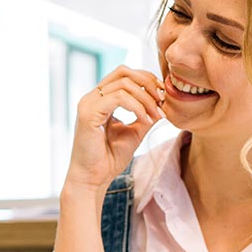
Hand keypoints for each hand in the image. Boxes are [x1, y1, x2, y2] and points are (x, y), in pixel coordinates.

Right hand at [66, 66, 164, 191]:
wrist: (93, 179)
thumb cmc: (109, 159)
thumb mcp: (134, 132)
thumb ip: (146, 115)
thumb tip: (164, 101)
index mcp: (100, 100)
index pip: (124, 74)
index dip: (146, 79)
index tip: (163, 97)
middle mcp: (91, 98)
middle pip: (124, 72)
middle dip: (148, 83)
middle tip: (162, 101)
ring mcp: (88, 104)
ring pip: (124, 84)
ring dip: (146, 98)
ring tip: (155, 115)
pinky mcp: (88, 113)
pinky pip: (119, 98)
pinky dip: (137, 107)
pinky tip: (145, 120)